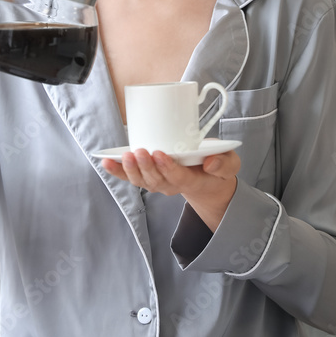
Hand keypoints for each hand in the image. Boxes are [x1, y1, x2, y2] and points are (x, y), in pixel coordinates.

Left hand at [102, 148, 239, 231]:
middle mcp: (172, 184)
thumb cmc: (216, 170)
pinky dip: (117, 171)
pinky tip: (106, 162)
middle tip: (141, 151)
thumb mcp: (229, 164)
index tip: (160, 153)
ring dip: (130, 170)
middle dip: (146, 166)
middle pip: (155, 180)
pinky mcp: (148, 177)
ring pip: (141, 181)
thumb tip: (210, 163)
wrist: (208, 183)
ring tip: (124, 156)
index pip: (177, 177)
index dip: (167, 167)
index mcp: (192, 180)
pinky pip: (131, 177)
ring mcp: (158, 182)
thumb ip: (225, 164)